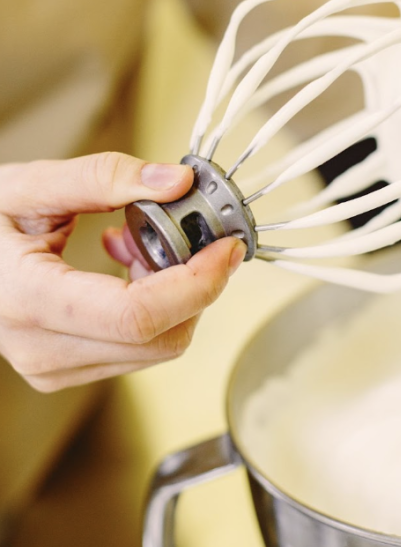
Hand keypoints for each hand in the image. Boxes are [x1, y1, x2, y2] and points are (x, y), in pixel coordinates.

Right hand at [0, 153, 245, 390]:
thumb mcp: (28, 184)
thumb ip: (103, 176)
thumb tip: (175, 181)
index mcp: (27, 299)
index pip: (137, 315)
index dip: (197, 283)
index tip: (226, 248)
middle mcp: (41, 348)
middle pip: (160, 338)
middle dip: (194, 286)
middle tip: (192, 235)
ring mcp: (52, 368)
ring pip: (157, 348)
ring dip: (174, 295)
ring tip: (136, 244)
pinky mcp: (65, 370)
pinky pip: (138, 349)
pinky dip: (154, 308)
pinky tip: (126, 267)